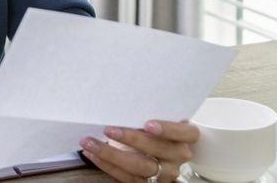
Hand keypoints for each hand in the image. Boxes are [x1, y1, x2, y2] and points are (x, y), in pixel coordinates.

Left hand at [80, 120, 197, 181]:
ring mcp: (164, 172)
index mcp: (185, 136)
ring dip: (110, 154)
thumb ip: (147, 112)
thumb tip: (120, 101)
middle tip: (108, 129)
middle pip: (156, 149)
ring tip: (90, 143)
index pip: (183, 132)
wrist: (152, 147)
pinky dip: (106, 164)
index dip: (167, 128)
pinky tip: (93, 154)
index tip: (147, 124)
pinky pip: (125, 176)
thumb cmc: (153, 127)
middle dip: (130, 139)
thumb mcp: (156, 116)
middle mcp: (178, 156)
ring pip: (138, 166)